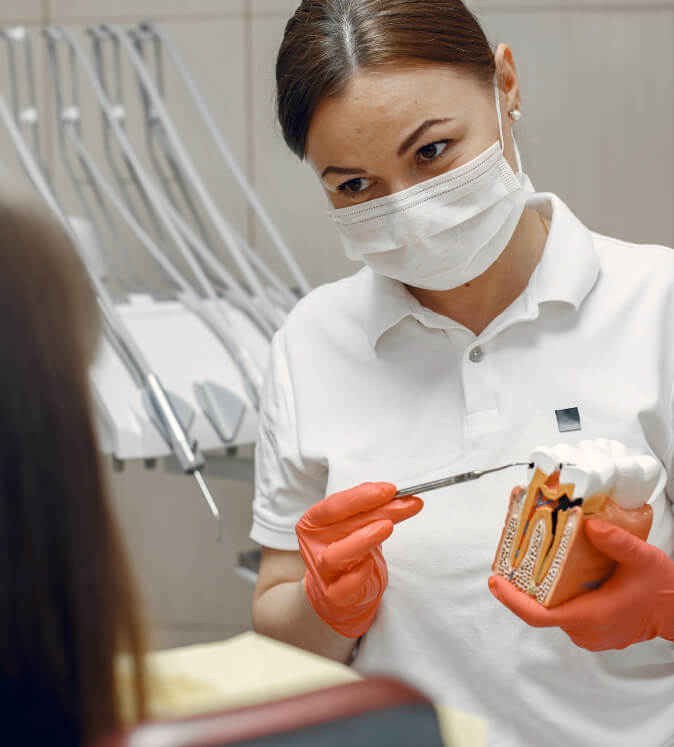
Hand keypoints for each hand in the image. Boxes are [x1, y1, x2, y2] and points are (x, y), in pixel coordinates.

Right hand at [296, 482, 421, 637]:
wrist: (341, 590)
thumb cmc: (350, 549)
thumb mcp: (359, 524)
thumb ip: (371, 508)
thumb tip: (392, 493)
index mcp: (314, 522)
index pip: (335, 505)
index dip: (362, 496)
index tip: (390, 489)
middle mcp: (313, 544)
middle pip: (343, 524)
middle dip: (378, 511)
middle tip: (404, 503)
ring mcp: (321, 571)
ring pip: (336, 555)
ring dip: (364, 539)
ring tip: (388, 527)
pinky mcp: (333, 594)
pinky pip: (346, 584)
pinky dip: (359, 573)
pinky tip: (371, 563)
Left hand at [489, 518, 673, 650]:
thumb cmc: (662, 589)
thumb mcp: (642, 558)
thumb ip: (616, 541)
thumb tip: (589, 524)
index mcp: (590, 616)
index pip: (538, 616)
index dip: (512, 600)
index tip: (495, 582)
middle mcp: (585, 630)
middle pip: (540, 610)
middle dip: (522, 585)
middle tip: (510, 559)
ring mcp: (588, 635)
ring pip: (552, 611)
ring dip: (539, 590)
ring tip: (527, 562)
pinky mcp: (592, 631)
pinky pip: (564, 613)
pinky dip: (554, 595)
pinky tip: (552, 573)